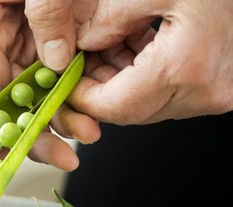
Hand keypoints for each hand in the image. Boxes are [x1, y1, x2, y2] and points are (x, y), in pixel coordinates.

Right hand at [0, 0, 98, 170]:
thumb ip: (43, 11)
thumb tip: (58, 60)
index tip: (1, 161)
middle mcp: (3, 41)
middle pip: (13, 101)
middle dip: (37, 134)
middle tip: (63, 157)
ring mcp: (31, 41)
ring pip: (43, 93)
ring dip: (65, 119)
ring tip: (89, 134)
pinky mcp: (60, 36)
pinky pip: (68, 73)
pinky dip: (81, 95)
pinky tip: (95, 110)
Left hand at [69, 0, 232, 123]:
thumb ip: (108, 20)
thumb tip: (78, 48)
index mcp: (185, 67)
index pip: (114, 106)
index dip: (81, 97)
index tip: (63, 79)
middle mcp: (206, 91)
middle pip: (129, 112)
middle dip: (97, 90)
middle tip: (78, 63)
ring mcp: (218, 95)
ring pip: (147, 106)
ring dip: (119, 84)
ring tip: (106, 48)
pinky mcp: (222, 91)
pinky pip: (168, 96)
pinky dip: (144, 78)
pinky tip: (134, 49)